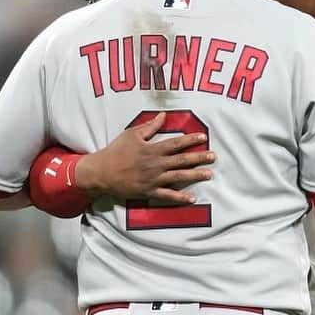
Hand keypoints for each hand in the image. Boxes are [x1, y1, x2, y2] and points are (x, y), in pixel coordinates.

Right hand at [74, 112, 214, 202]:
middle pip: (182, 160)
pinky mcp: (149, 191)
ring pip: (178, 177)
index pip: (176, 143)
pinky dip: (180, 197)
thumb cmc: (115, 151)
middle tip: (213, 156)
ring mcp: (153, 179)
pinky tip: (192, 198)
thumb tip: (163, 115)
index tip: (204, 137)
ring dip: (195, 175)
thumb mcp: (131, 134)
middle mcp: (156, 164)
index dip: (191, 140)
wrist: (101, 172)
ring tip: (209, 174)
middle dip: (199, 158)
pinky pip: (167, 196)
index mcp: (152, 149)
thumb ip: (149, 127)